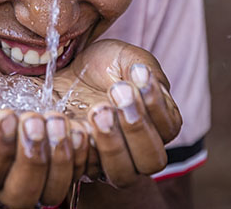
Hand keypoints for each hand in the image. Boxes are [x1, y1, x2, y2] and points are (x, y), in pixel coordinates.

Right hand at [0, 60, 89, 207]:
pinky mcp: (62, 164)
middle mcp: (3, 177)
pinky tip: (78, 125)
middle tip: (33, 119)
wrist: (2, 80)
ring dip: (59, 157)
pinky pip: (79, 174)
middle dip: (31, 160)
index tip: (6, 115)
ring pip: (52, 192)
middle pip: (20, 196)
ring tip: (56, 119)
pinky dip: (83, 152)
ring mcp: (36, 175)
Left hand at [53, 39, 182, 187]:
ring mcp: (108, 161)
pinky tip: (73, 121)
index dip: (155, 103)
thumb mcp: (123, 57)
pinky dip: (81, 149)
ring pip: (122, 174)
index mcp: (156, 123)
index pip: (169, 128)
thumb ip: (142, 66)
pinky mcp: (80, 164)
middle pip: (152, 161)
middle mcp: (137, 150)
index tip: (135, 74)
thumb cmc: (98, 66)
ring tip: (97, 110)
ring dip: (112, 144)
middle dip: (137, 127)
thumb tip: (143, 75)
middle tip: (117, 93)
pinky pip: (85, 172)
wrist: (61, 71)